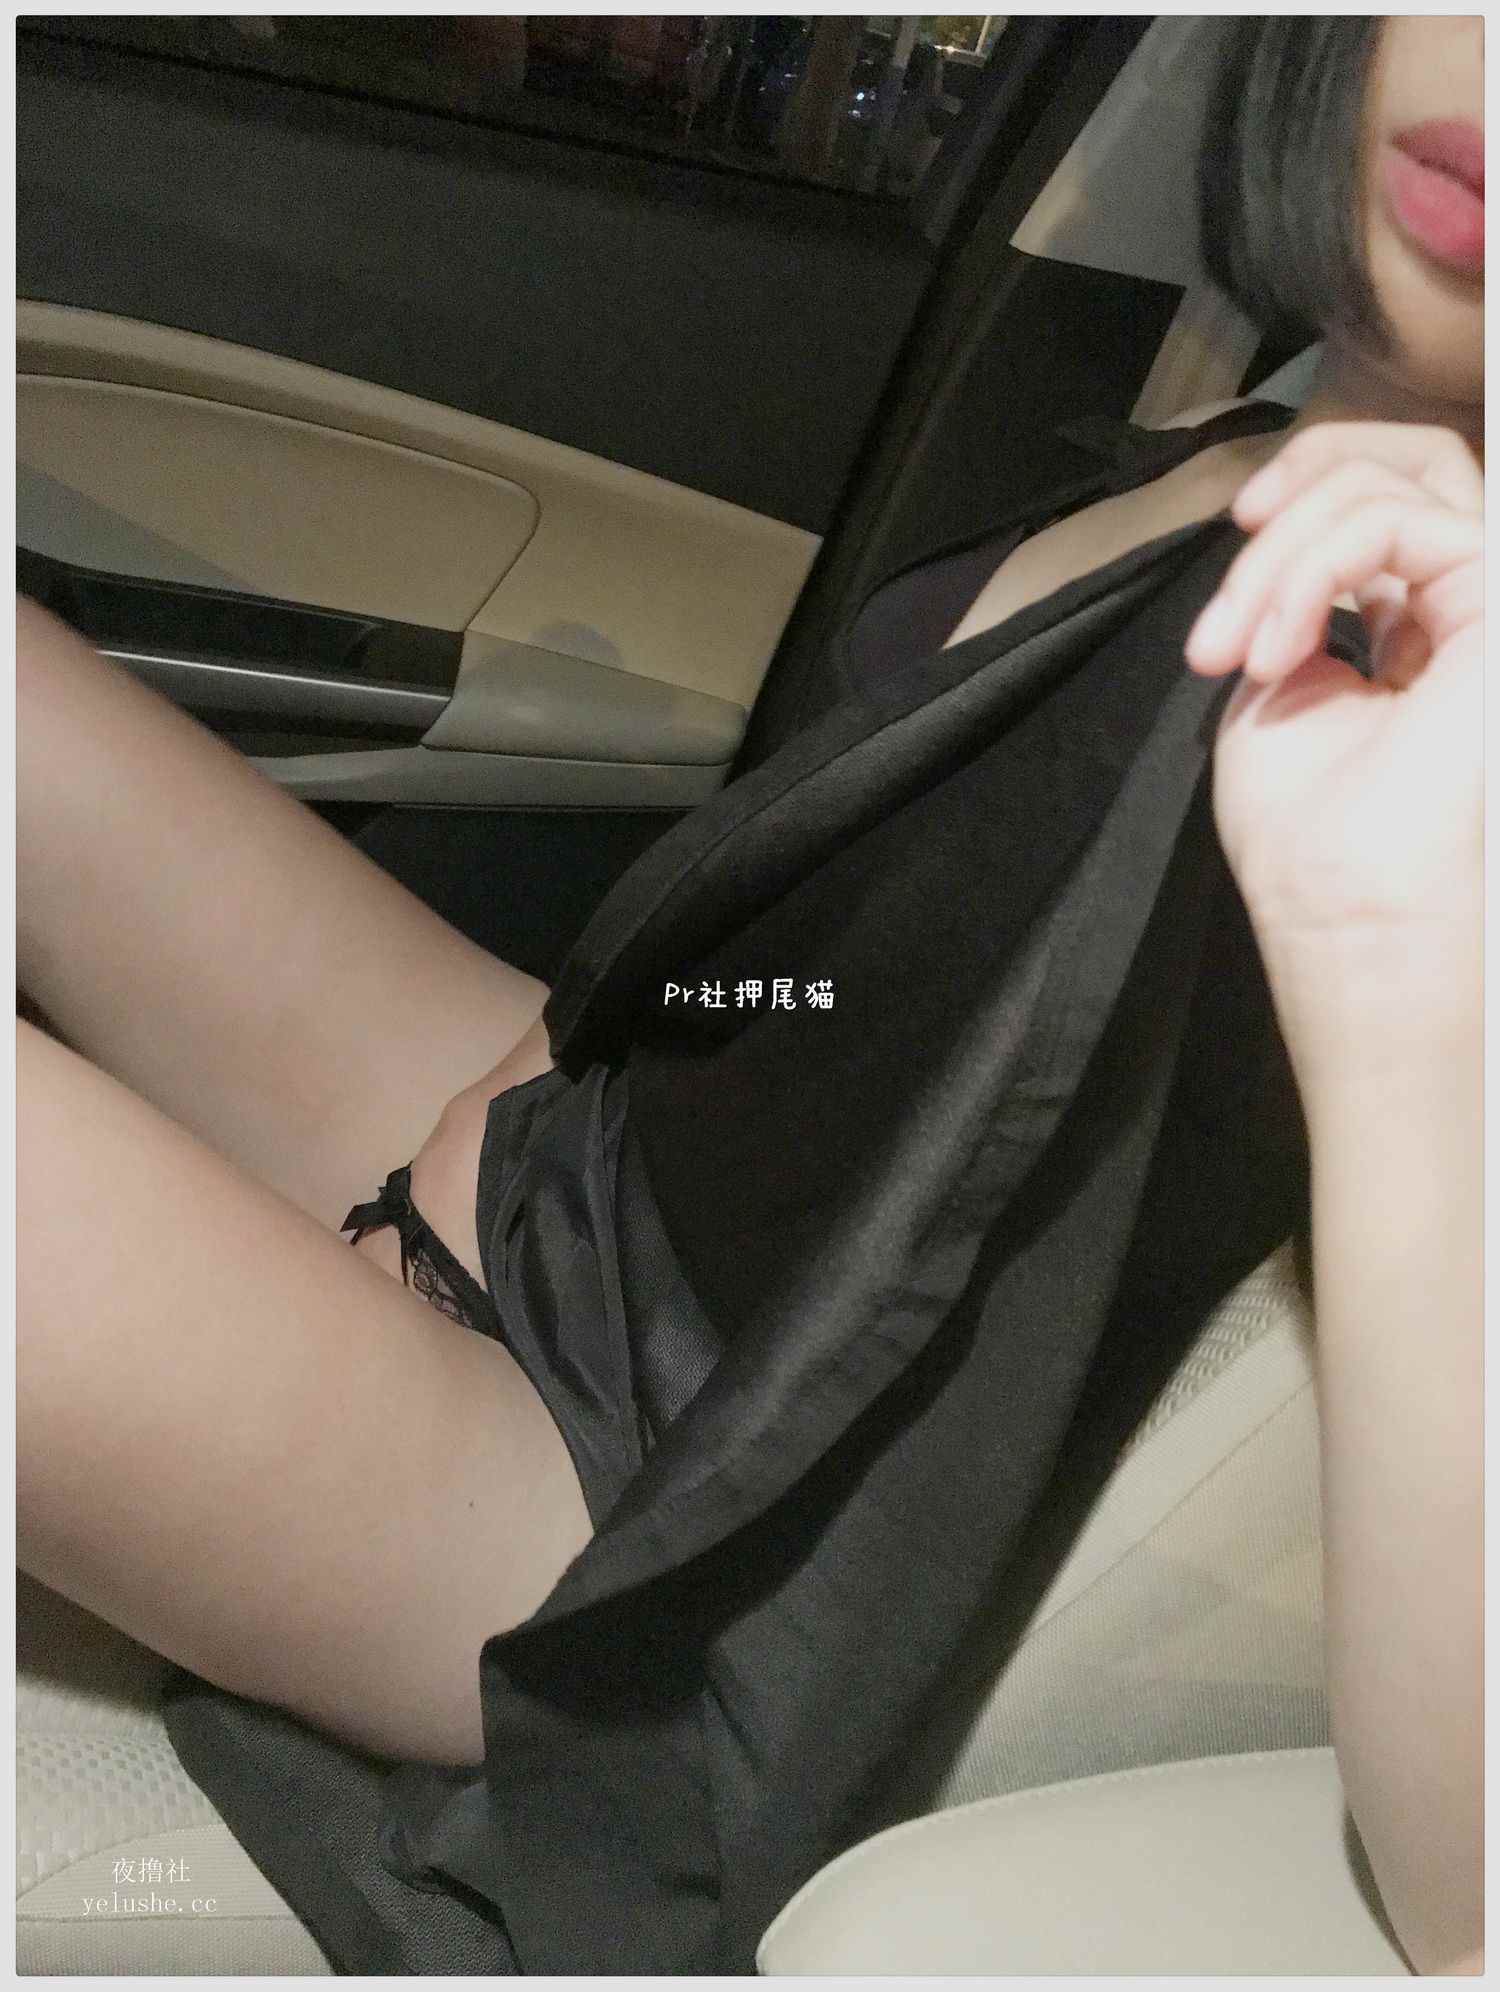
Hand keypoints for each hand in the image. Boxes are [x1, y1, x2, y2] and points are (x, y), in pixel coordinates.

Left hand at [1184, 421, 1481, 1051]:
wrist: (1343, 909)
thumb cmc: (1308, 836)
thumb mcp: (1283, 692)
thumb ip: (1301, 607)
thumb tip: (1288, 544)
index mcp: (1425, 629)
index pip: (1386, 506)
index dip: (1301, 498)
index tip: (1227, 568)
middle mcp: (1472, 607)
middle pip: (1411, 463)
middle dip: (1300, 484)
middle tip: (1233, 555)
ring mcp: (1494, 602)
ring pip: (1394, 487)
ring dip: (1282, 557)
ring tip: (1240, 650)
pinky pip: (1396, 523)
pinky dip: (1309, 572)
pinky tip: (1277, 651)